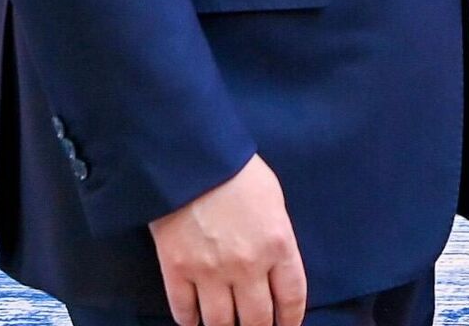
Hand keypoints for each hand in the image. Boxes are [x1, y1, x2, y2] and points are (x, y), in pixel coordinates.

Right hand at [149, 154, 305, 325]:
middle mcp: (247, 266)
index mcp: (278, 245)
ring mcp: (210, 272)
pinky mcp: (176, 271)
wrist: (191, 158)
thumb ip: (277, 238)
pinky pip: (184, 312)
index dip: (291, 319)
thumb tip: (276, 266)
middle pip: (257, 319)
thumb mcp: (274, 201)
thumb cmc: (238, 172)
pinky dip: (190, 321)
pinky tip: (195, 320)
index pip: (292, 297)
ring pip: (220, 323)